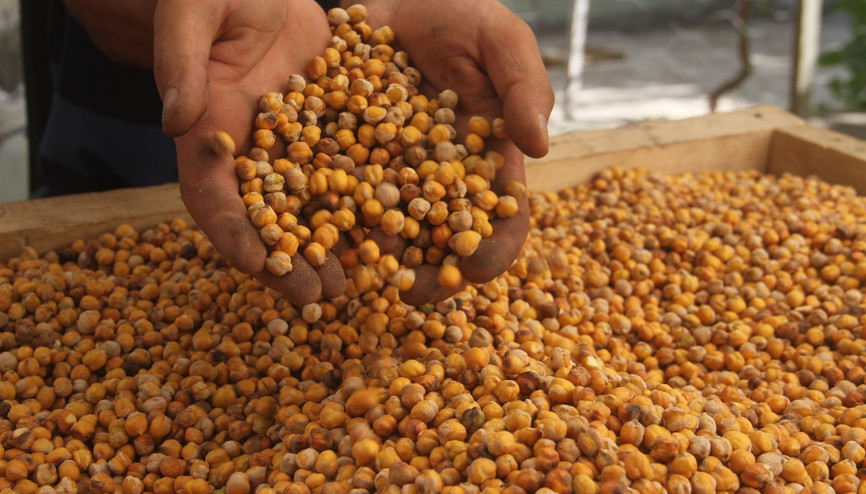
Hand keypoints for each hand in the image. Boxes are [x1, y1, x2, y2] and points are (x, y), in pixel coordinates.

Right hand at [153, 0, 347, 304]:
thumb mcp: (193, 12)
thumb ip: (181, 61)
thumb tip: (176, 117)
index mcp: (209, 133)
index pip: (211, 195)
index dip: (231, 233)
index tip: (255, 266)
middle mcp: (254, 154)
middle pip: (267, 219)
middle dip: (289, 261)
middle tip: (317, 297)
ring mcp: (296, 147)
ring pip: (314, 208)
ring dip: (334, 247)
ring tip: (360, 281)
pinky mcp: (334, 131)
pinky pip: (353, 172)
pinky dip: (370, 203)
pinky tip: (398, 228)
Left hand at [356, 0, 555, 304]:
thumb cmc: (458, 12)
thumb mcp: (501, 39)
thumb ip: (525, 87)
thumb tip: (538, 148)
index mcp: (486, 162)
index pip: (501, 219)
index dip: (493, 250)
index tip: (474, 269)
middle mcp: (439, 179)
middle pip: (442, 241)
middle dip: (430, 273)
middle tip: (410, 294)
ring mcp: (391, 172)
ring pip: (387, 228)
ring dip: (375, 257)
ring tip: (358, 271)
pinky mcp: (344, 155)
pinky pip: (336, 193)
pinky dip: (328, 217)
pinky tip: (315, 233)